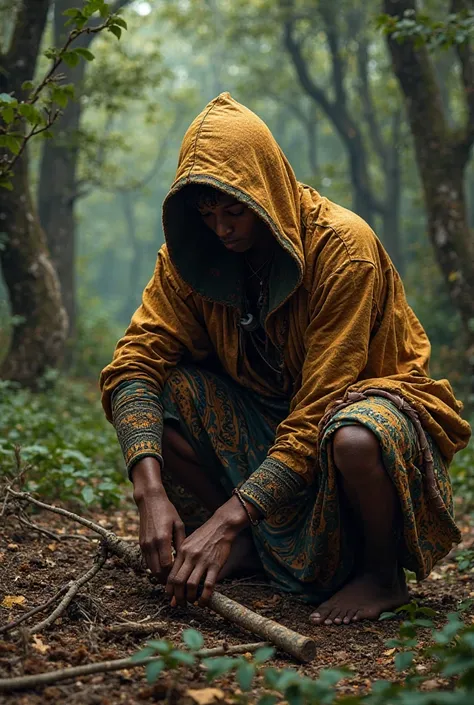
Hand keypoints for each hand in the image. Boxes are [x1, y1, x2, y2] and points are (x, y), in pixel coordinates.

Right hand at [132, 458, 184, 583]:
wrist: (149, 501)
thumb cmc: (167, 511)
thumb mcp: (178, 524)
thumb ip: (181, 542)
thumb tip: (186, 558)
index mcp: (162, 539)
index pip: (166, 565)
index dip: (174, 574)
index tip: (183, 576)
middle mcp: (151, 544)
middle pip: (157, 571)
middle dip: (167, 579)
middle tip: (178, 583)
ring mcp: (144, 545)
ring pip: (150, 568)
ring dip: (160, 575)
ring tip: (171, 579)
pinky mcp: (141, 544)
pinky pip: (147, 561)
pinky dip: (155, 567)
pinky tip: (164, 568)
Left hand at [166, 494, 250, 606]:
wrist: (221, 526)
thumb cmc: (205, 535)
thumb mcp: (189, 542)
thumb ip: (182, 557)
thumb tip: (177, 573)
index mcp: (182, 551)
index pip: (171, 574)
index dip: (169, 589)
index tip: (170, 597)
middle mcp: (190, 557)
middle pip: (178, 581)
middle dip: (177, 596)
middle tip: (179, 604)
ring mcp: (203, 561)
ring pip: (191, 585)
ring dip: (190, 598)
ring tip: (191, 602)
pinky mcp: (215, 564)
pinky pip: (208, 585)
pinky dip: (204, 597)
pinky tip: (203, 602)